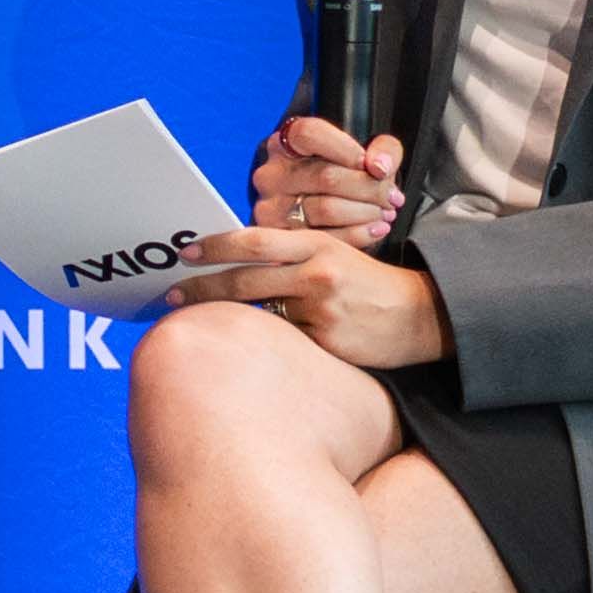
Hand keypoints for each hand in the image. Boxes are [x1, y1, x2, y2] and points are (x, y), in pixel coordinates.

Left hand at [162, 224, 445, 370]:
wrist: (420, 315)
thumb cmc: (367, 285)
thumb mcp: (334, 256)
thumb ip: (291, 258)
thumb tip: (238, 264)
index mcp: (316, 245)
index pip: (254, 240)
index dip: (216, 247)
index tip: (185, 253)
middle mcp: (316, 273)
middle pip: (245, 280)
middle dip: (201, 289)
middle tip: (171, 297)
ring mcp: (321, 310)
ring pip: (260, 314)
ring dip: (228, 319)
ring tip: (200, 325)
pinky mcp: (327, 342)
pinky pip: (285, 342)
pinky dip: (265, 344)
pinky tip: (250, 351)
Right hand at [253, 115, 405, 236]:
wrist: (324, 209)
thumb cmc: (344, 178)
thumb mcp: (367, 154)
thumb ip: (383, 150)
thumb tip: (379, 167)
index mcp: (285, 144)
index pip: (309, 134)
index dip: (346, 148)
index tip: (372, 165)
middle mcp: (271, 175)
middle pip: (326, 176)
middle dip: (369, 188)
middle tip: (392, 197)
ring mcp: (272, 209)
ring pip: (327, 209)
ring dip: (366, 212)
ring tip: (385, 212)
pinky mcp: (281, 240)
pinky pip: (325, 238)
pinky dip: (358, 234)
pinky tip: (376, 228)